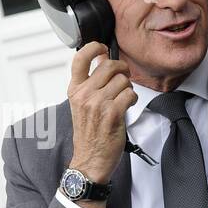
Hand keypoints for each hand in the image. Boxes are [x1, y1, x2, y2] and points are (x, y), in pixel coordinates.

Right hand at [67, 42, 135, 189]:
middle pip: (109, 66)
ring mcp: (98, 104)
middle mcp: (84, 95)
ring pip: (123, 81)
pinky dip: (132, 100)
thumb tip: (102, 57)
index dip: (94, 47)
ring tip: (122, 100)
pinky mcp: (113, 114)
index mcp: (75, 90)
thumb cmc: (88, 134)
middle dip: (122, 70)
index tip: (103, 48)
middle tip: (123, 78)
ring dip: (127, 89)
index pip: (79, 58)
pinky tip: (126, 107)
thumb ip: (91, 81)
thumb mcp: (82, 105)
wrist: (89, 160)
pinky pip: (130, 94)